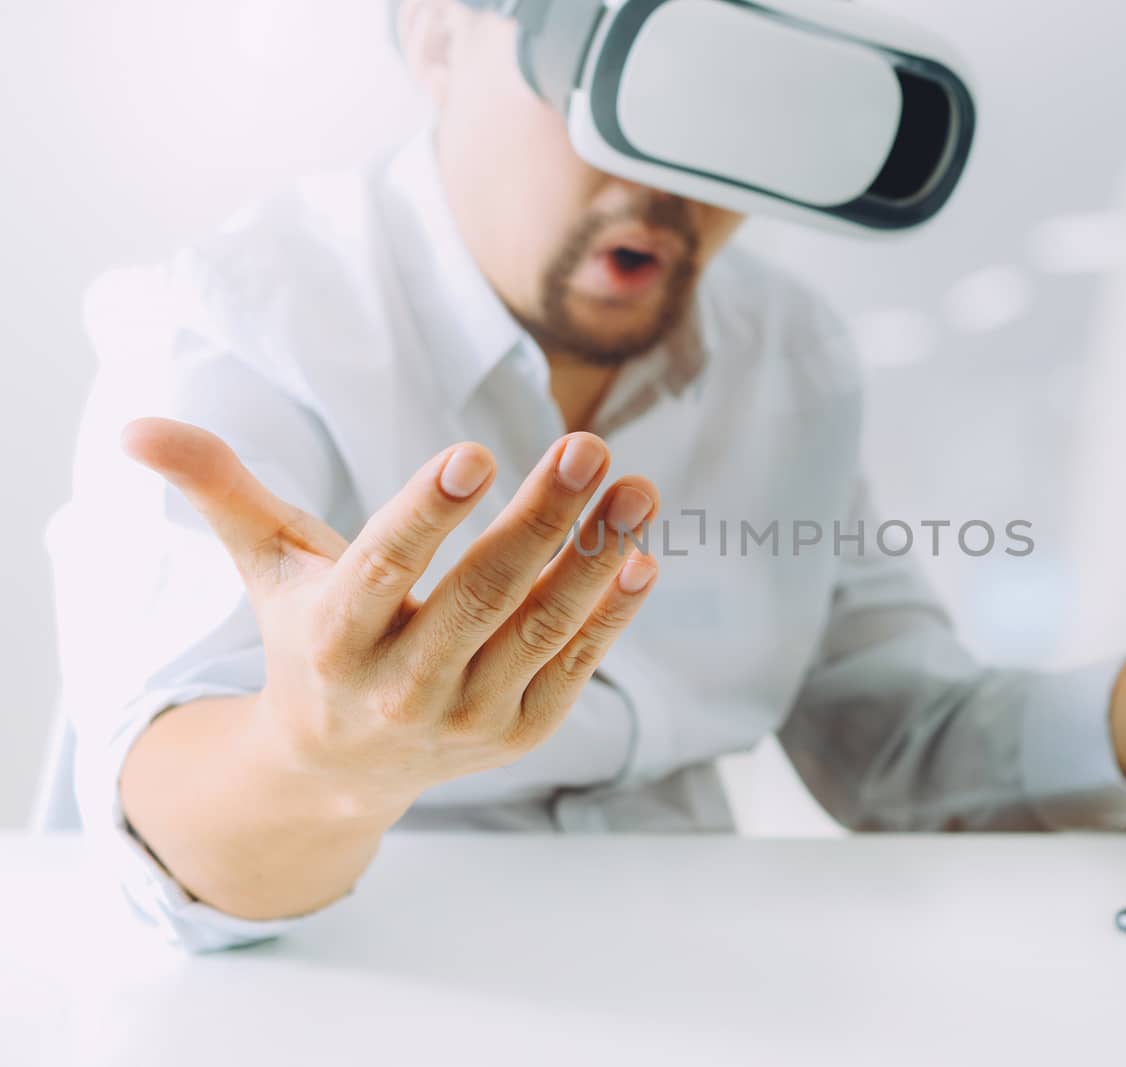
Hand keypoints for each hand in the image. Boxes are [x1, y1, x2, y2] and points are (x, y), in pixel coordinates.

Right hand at [123, 419, 660, 815]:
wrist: (341, 765)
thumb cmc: (308, 638)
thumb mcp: (267, 568)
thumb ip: (219, 493)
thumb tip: (136, 425)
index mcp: (333, 636)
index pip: (382, 569)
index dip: (428, 513)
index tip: (476, 451)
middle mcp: (399, 685)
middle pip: (479, 595)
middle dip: (540, 520)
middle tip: (587, 446)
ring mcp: (466, 716)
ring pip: (538, 630)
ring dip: (595, 559)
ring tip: (636, 489)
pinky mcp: (518, 731)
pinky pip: (572, 668)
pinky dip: (610, 617)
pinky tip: (641, 557)